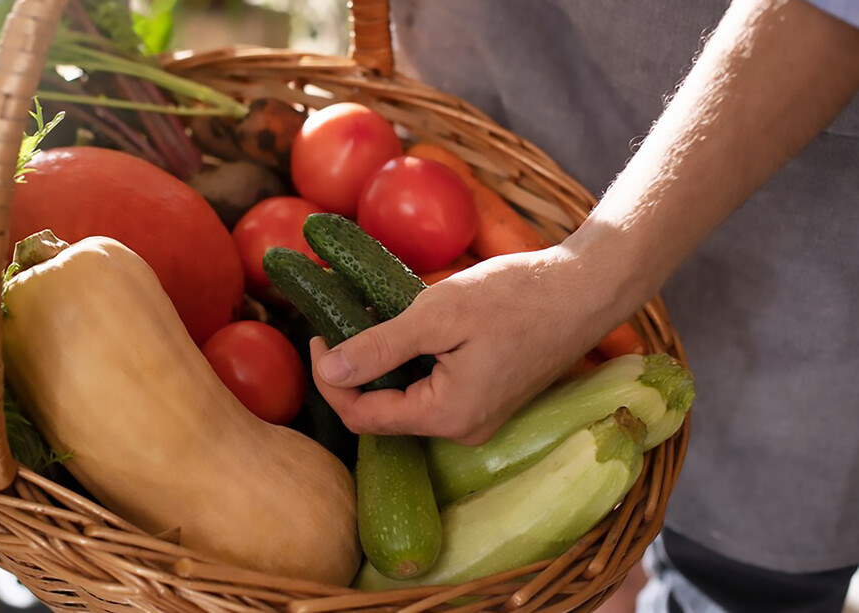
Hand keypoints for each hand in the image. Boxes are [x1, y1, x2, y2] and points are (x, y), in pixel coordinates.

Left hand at [310, 245, 616, 445]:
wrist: (585, 290)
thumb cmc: (516, 296)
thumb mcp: (437, 315)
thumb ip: (379, 348)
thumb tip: (328, 371)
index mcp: (446, 417)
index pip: (362, 416)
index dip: (330, 379)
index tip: (320, 333)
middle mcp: (461, 430)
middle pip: (383, 412)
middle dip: (355, 370)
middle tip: (342, 321)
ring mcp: (478, 417)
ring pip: (406, 399)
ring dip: (383, 363)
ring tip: (373, 317)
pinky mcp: (488, 399)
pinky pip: (433, 390)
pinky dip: (412, 362)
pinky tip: (408, 326)